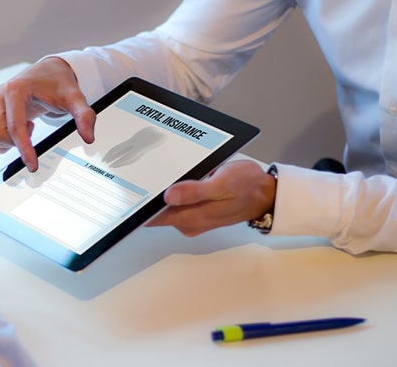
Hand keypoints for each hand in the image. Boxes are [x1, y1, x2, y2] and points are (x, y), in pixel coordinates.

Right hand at [0, 57, 96, 171]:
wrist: (48, 72)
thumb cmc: (58, 84)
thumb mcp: (75, 97)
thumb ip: (84, 116)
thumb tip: (88, 137)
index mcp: (15, 89)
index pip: (15, 127)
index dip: (24, 150)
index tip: (33, 166)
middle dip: (15, 143)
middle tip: (33, 130)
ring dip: (4, 142)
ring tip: (23, 129)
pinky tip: (15, 130)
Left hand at [147, 160, 275, 235]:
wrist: (266, 194)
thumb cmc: (247, 187)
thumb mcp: (222, 184)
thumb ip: (195, 191)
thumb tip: (169, 196)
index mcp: (193, 218)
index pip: (156, 218)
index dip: (141, 208)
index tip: (130, 194)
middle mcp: (190, 222)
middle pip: (158, 213)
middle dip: (149, 196)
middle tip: (140, 176)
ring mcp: (192, 218)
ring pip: (166, 207)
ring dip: (160, 193)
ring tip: (154, 174)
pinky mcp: (196, 211)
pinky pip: (176, 204)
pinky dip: (172, 192)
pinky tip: (173, 179)